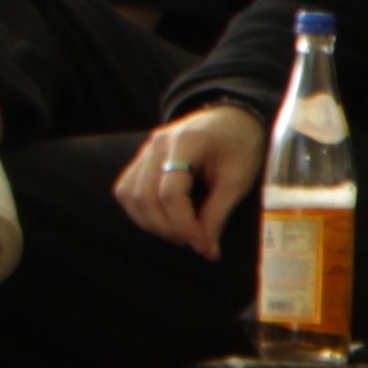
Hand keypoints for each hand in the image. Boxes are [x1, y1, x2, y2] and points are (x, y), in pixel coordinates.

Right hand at [118, 106, 264, 259]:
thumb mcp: (238, 179)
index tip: (204, 245)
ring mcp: (144, 150)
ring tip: (179, 233)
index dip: (185, 224)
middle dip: (168, 228)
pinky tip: (163, 219)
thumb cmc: (240, 146)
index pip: (171, 192)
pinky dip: (140, 211)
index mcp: (186, 143)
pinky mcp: (140, 159)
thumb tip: (206, 249)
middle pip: (146, 196)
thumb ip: (219, 213)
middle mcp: (157, 144)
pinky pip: (126, 190)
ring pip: (129, 195)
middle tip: (194, 242)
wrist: (230, 119)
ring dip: (151, 222)